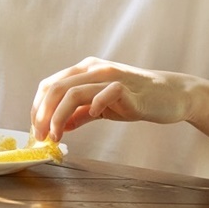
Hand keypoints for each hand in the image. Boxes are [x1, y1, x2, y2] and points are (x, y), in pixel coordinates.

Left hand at [32, 57, 197, 140]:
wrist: (172, 95)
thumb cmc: (136, 99)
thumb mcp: (102, 106)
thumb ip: (80, 113)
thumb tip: (60, 126)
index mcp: (84, 70)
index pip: (50, 85)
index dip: (37, 107)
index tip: (35, 130)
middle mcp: (94, 69)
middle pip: (56, 88)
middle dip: (43, 115)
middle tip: (41, 137)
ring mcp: (111, 77)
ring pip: (74, 92)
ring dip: (59, 116)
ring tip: (56, 137)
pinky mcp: (129, 89)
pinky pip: (107, 93)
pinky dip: (95, 105)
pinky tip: (91, 116)